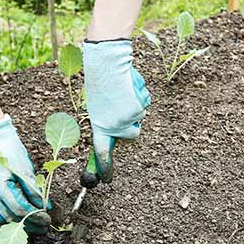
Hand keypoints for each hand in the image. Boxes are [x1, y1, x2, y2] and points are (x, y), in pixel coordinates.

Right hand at [0, 115, 49, 234]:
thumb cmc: (9, 150)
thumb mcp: (24, 167)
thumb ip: (33, 189)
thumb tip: (45, 206)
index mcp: (0, 187)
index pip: (20, 210)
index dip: (35, 216)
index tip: (47, 219)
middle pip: (11, 218)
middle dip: (30, 223)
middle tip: (44, 226)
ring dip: (15, 224)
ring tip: (30, 223)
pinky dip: (3, 219)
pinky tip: (14, 218)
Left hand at [83, 39, 150, 182]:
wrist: (107, 62)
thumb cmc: (101, 81)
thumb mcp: (98, 105)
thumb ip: (105, 121)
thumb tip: (112, 138)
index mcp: (99, 125)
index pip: (101, 153)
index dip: (105, 168)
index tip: (107, 180)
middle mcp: (113, 125)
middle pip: (131, 134)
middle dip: (131, 122)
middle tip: (122, 104)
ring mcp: (126, 118)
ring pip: (139, 117)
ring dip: (134, 105)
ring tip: (123, 90)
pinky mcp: (137, 108)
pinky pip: (144, 104)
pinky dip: (140, 95)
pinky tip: (129, 86)